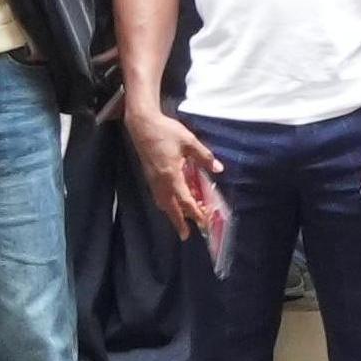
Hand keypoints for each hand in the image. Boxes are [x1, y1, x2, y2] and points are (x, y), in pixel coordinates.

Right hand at [127, 104, 223, 243]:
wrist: (142, 125)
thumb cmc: (166, 131)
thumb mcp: (189, 141)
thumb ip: (204, 156)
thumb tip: (218, 169)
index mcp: (171, 175)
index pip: (185, 200)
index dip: (195, 212)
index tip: (203, 221)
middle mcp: (160, 182)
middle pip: (170, 207)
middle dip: (178, 222)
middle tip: (186, 235)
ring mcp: (152, 180)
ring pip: (162, 203)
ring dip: (172, 214)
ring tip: (180, 222)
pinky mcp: (149, 175)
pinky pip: (158, 196)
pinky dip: (166, 203)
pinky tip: (171, 203)